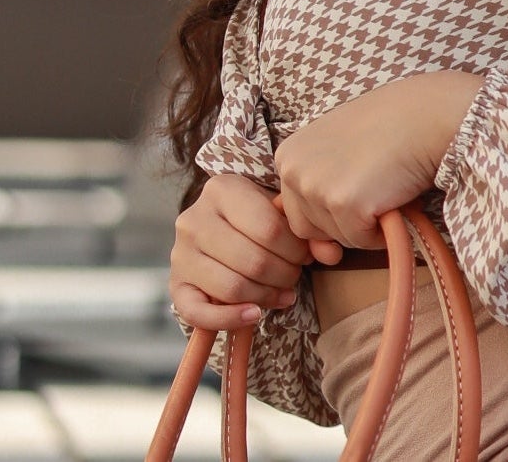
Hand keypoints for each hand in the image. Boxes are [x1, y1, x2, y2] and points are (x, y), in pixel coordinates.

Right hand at [169, 172, 333, 331]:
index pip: (269, 228)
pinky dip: (232, 319)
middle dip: (284, 274)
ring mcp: (180, 254)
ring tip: (282, 292)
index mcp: (221, 188)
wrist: (216, 229)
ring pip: (232, 287)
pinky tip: (255, 314)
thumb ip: (308, 230)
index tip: (305, 255)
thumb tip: (332, 252)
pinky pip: (200, 314)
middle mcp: (194, 218)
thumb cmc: (253, 217)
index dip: (295, 249)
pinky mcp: (176, 286)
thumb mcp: (277, 212)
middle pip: (253, 260)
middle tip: (295, 275)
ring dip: (266, 296)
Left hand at [273, 69, 485, 257]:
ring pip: (336, 238)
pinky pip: (360, 241)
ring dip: (363, 224)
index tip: (354, 188)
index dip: (329, 208)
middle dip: (343, 219)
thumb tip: (320, 252)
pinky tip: (393, 198)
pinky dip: (380, 231)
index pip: (295, 209)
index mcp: (287, 155)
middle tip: (371, 189)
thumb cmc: (388, 126)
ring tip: (384, 187)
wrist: (426, 115)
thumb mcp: (337, 149)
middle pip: (309, 229)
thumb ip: (318, 189)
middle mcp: (292, 170)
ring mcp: (316, 188)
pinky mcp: (344, 205)